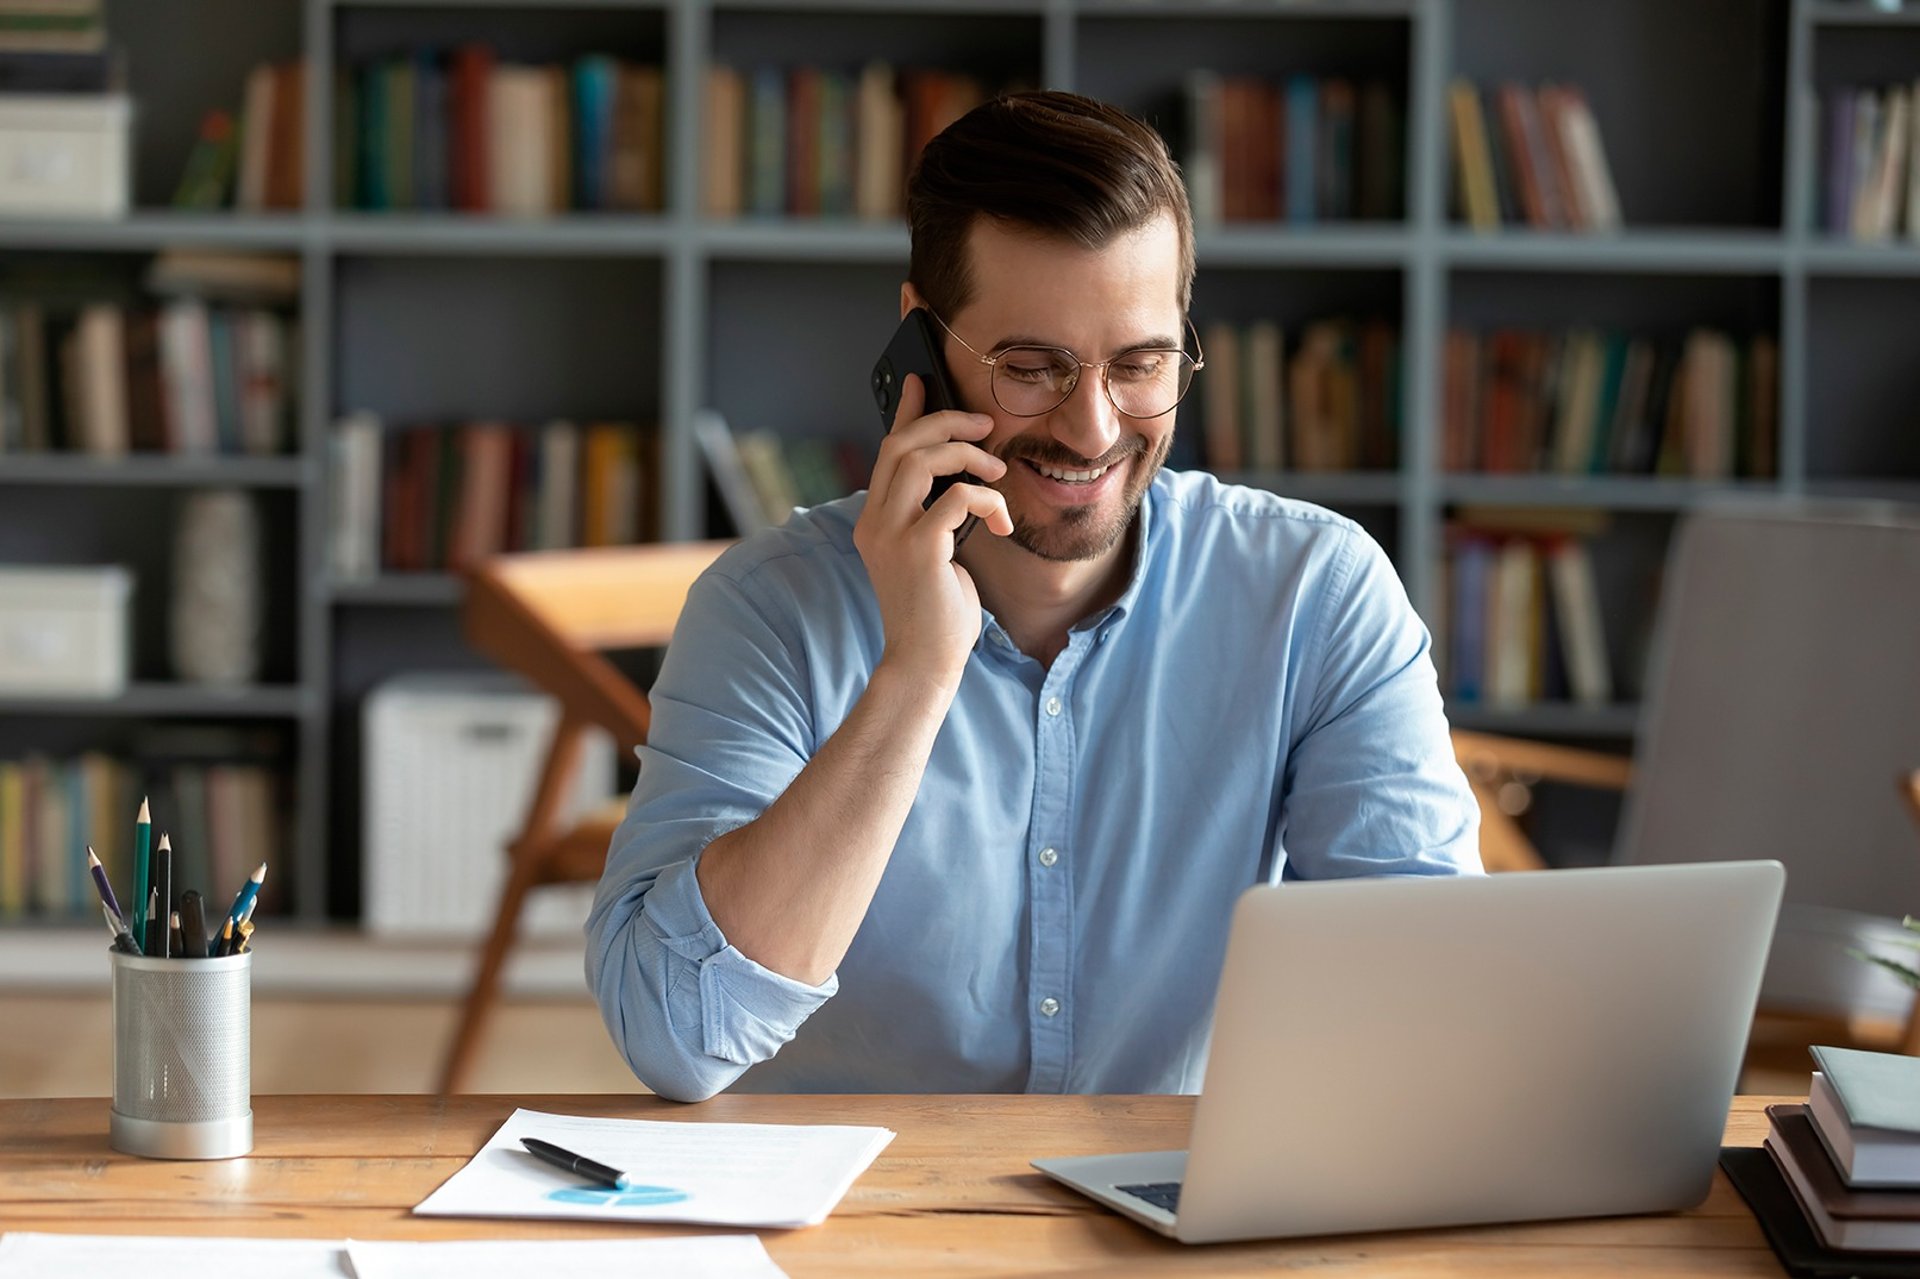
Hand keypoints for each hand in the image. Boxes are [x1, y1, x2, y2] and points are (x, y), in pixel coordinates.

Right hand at [853, 374, 1013, 688]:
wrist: (925, 661)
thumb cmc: (936, 613)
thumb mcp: (933, 554)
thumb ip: (935, 517)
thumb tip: (961, 481)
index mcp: (875, 521)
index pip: (887, 452)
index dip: (906, 413)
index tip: (921, 382)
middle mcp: (875, 522)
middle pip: (901, 445)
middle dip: (945, 423)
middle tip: (983, 425)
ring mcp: (892, 535)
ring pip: (922, 460)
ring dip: (968, 456)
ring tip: (997, 472)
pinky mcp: (918, 550)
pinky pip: (956, 498)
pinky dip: (986, 499)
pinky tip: (1001, 523)